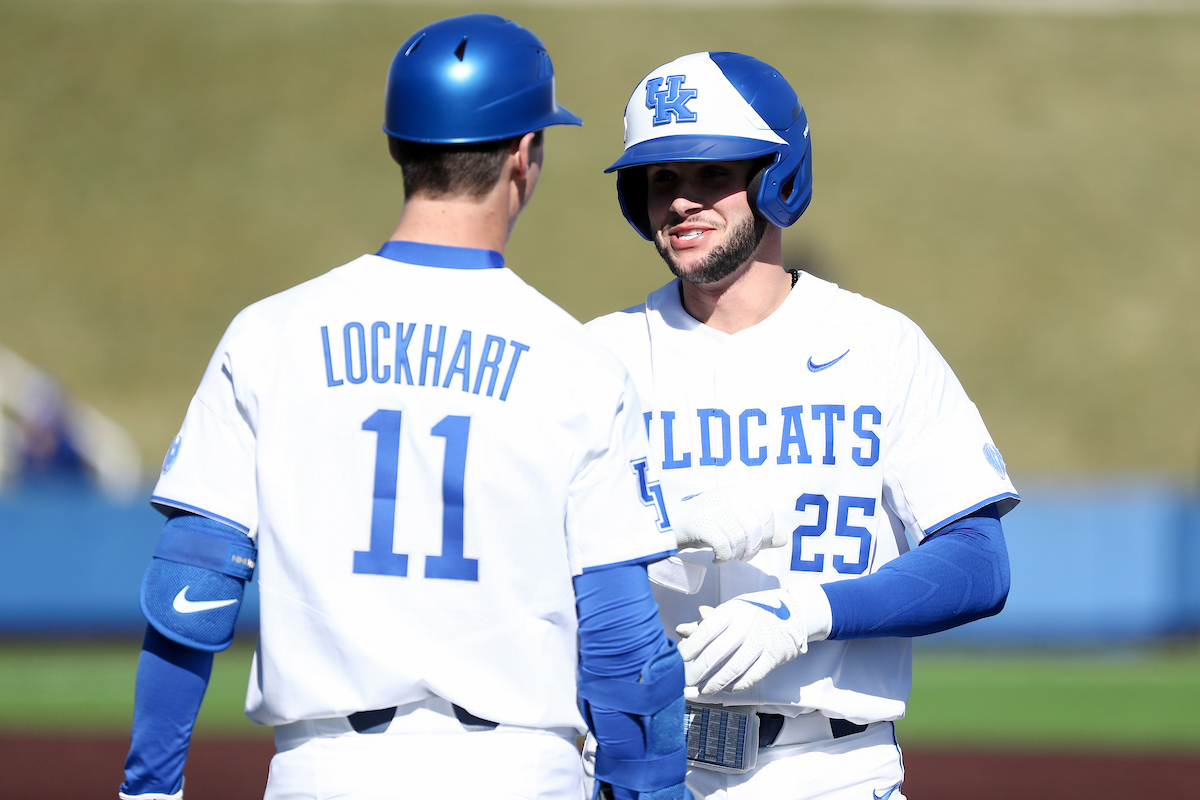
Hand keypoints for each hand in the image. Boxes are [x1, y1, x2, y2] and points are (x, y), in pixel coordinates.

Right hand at [669, 486, 784, 564]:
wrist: (668, 524)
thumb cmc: (705, 525)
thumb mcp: (734, 524)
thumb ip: (760, 532)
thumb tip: (785, 539)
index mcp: (738, 493)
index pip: (766, 513)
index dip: (766, 535)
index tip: (756, 546)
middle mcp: (727, 496)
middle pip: (755, 528)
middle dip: (752, 549)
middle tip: (742, 557)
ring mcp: (712, 508)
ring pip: (740, 539)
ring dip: (736, 555)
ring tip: (727, 557)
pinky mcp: (699, 522)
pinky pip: (723, 546)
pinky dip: (723, 558)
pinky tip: (716, 559)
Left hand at [675, 583, 830, 695]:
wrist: (795, 612)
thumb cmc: (757, 611)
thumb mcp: (733, 608)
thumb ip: (709, 621)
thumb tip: (682, 630)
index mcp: (733, 610)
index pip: (706, 631)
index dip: (690, 648)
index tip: (678, 660)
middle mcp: (746, 624)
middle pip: (716, 653)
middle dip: (698, 670)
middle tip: (686, 681)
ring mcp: (761, 642)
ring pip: (733, 669)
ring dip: (715, 683)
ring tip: (703, 690)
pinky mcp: (773, 657)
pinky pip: (751, 676)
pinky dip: (736, 686)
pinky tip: (726, 689)